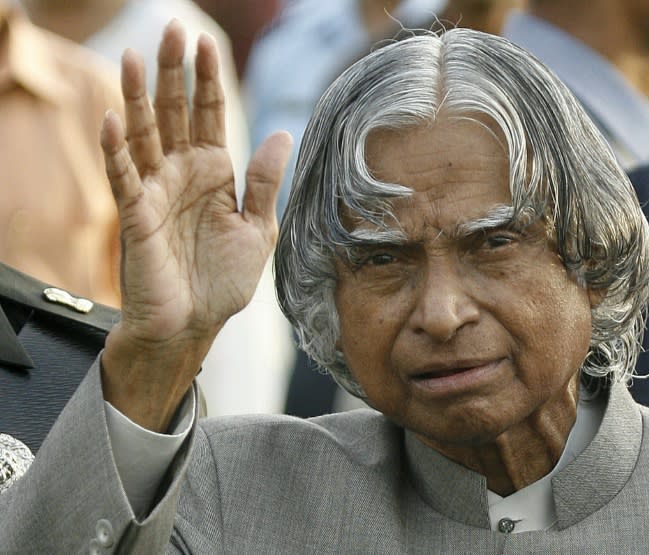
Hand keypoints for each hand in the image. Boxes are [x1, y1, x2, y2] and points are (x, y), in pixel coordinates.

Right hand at [100, 21, 291, 430]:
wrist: (195, 325)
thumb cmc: (224, 281)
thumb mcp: (258, 229)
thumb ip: (265, 183)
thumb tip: (281, 132)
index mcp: (214, 174)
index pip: (209, 116)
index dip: (207, 81)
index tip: (206, 42)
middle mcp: (182, 175)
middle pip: (174, 114)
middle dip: (172, 73)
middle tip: (171, 29)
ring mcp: (156, 192)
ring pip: (143, 135)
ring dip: (136, 97)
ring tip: (131, 56)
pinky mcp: (136, 217)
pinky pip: (123, 178)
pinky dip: (116, 150)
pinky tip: (112, 119)